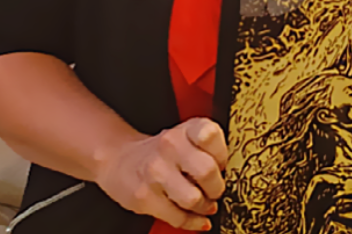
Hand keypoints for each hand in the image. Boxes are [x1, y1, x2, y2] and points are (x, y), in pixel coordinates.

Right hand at [95, 118, 226, 230]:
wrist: (120, 159)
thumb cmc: (163, 151)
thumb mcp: (185, 136)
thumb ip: (208, 148)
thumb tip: (230, 173)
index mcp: (185, 129)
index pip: (211, 135)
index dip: (223, 154)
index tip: (223, 164)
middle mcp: (170, 146)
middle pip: (207, 171)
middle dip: (217, 187)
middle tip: (216, 190)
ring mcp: (156, 172)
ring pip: (193, 198)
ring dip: (204, 207)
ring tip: (205, 204)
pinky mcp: (145, 197)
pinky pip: (177, 217)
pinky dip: (192, 222)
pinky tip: (196, 218)